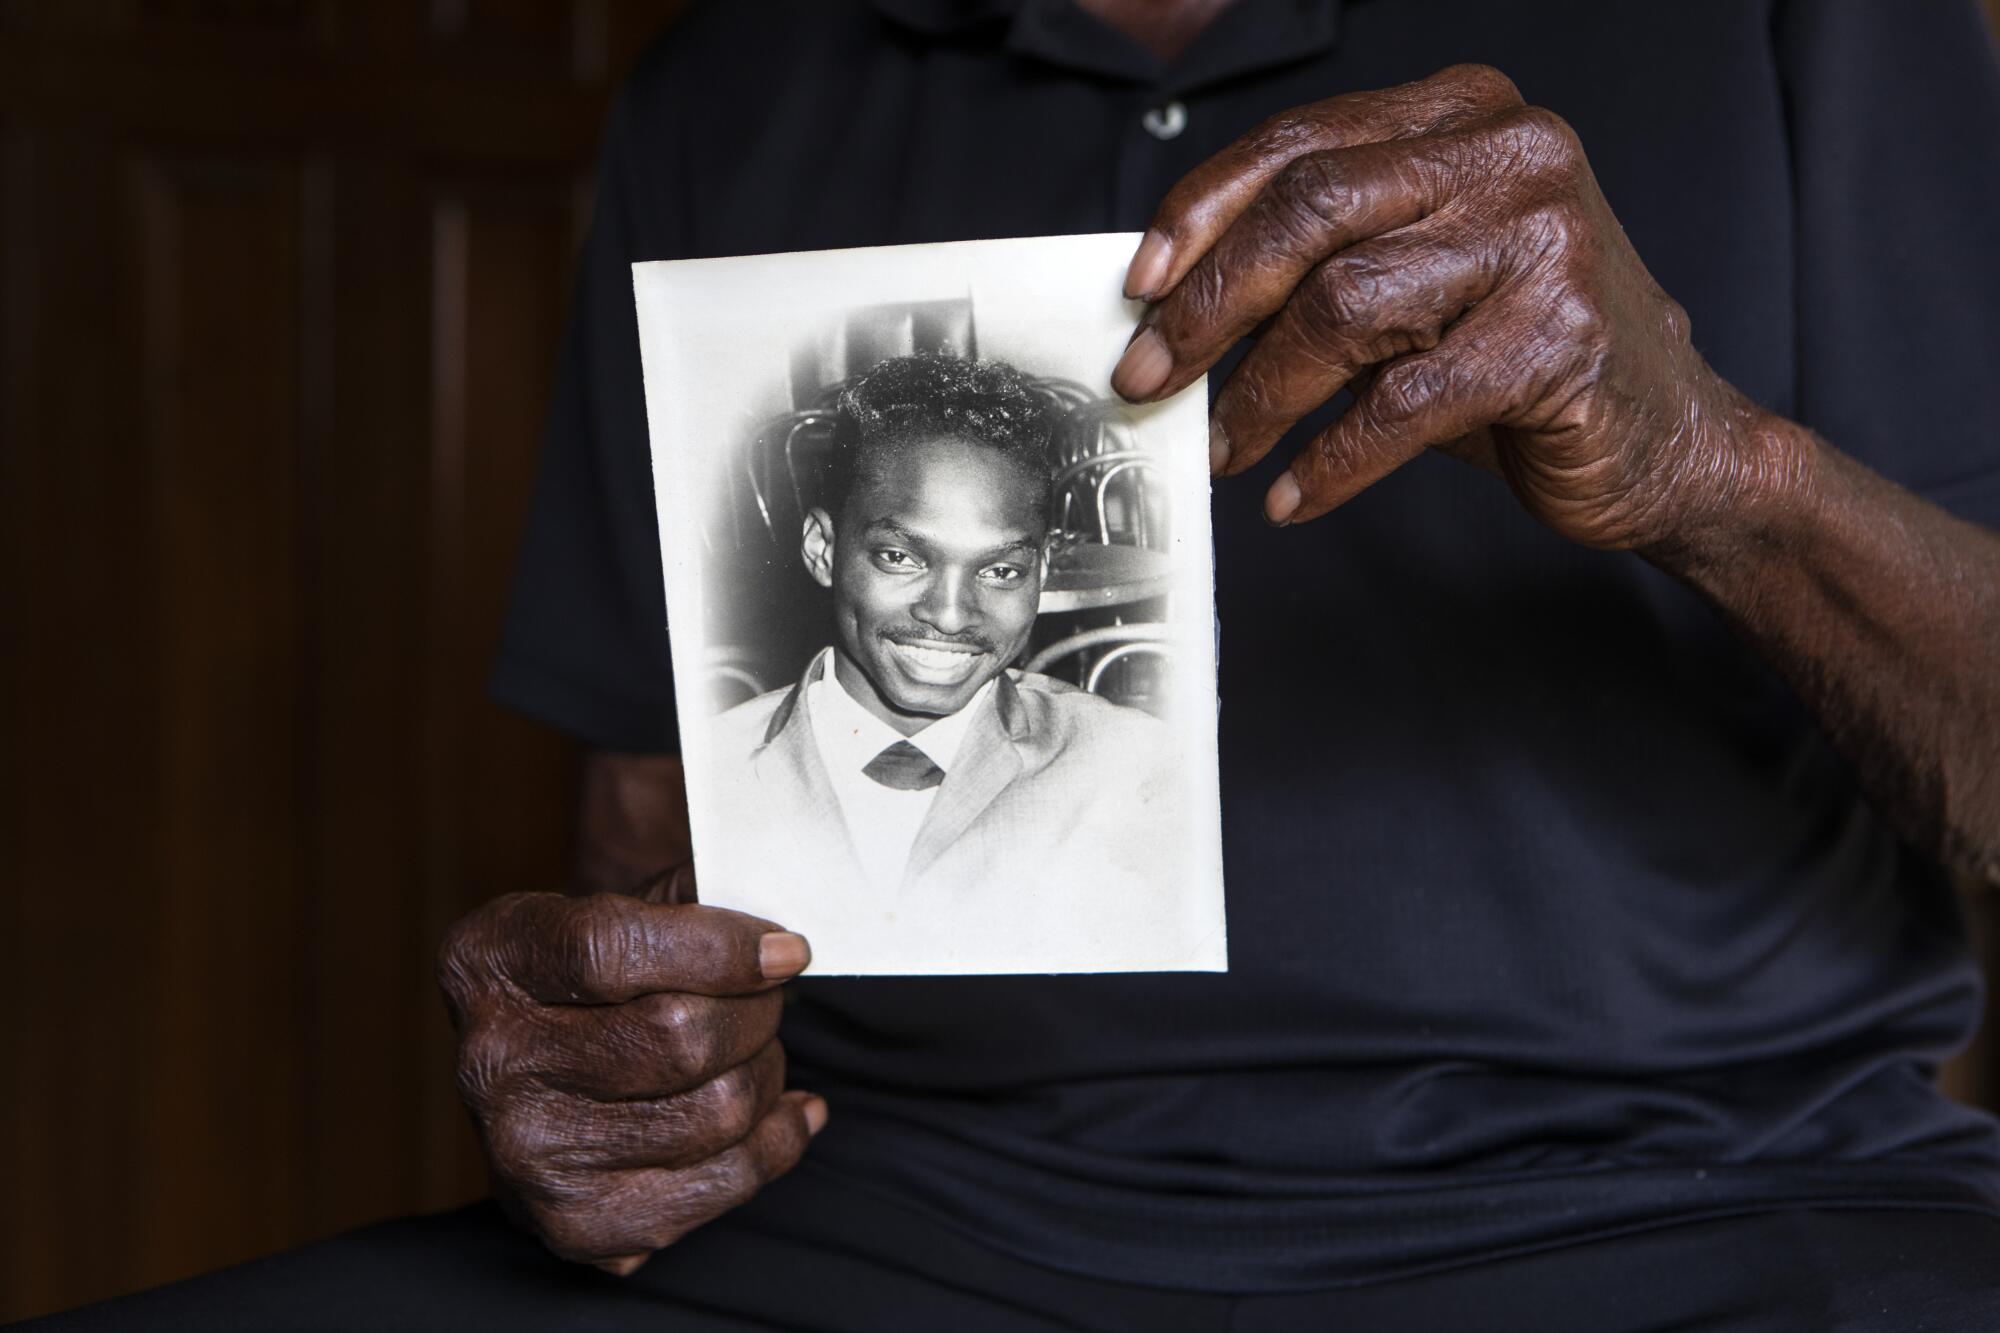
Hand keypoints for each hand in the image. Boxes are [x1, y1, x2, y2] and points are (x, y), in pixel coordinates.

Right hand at [437, 886, 821, 1274]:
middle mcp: (489, 1059)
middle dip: (758, 1012)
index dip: (721, 948)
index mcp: (491, 957)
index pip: (612, 948)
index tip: (787, 951)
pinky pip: (725, 1181)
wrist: (551, 1073)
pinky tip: (785, 1110)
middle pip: (680, 1035)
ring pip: (717, 1109)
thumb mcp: (631, 904)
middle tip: (768, 1001)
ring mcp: (523, 1152)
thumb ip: (697, 897)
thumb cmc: (612, 973)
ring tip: (757, 1053)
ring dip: (767, 1073)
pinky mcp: (576, 1222)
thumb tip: (780, 942)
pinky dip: (778, 1140)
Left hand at [1113, 63, 1786, 547]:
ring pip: (1344, 305)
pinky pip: (1402, 403)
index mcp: (1463, 116)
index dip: (1200, 213)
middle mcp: (1509, 155)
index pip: (1298, 144)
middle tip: (1150, 376)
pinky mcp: (1558, 339)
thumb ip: (1322, 258)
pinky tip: (1294, 494)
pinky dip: (1331, 460)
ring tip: (1224, 446)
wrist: (1667, 440)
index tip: (1138, 286)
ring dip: (1260, 393)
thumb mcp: (1418, 279)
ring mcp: (1543, 241)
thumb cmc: (1521, 359)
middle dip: (1207, 305)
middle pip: (1308, 211)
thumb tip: (1173, 301)